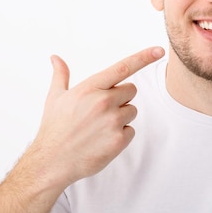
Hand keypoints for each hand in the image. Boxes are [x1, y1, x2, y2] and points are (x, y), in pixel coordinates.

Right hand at [29, 46, 164, 189]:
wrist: (52, 161)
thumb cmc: (54, 127)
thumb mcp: (55, 97)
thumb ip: (60, 75)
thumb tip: (55, 57)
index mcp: (90, 88)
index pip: (122, 68)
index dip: (143, 57)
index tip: (159, 50)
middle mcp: (103, 101)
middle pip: (131, 90)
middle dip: (121, 98)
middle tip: (100, 111)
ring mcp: (112, 121)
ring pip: (132, 111)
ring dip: (121, 117)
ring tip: (98, 127)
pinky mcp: (118, 140)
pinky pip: (131, 131)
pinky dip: (120, 135)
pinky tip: (102, 140)